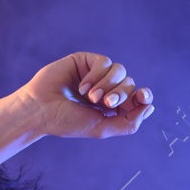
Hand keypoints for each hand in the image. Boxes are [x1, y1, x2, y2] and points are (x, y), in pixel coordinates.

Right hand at [13, 52, 154, 139]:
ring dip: (108, 85)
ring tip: (90, 97)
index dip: (144, 96)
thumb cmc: (66, 122)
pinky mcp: (85, 61)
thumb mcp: (101, 128)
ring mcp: (96, 74)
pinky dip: (96, 75)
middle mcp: (105, 88)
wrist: (40, 110)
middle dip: (121, 94)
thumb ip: (127, 124)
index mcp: (110, 106)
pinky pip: (104, 62)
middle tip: (104, 103)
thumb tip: (149, 107)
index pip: (136, 98)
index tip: (143, 98)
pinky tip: (81, 86)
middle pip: (130, 84)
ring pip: (120, 71)